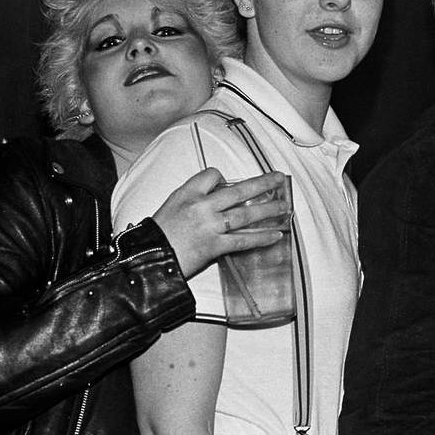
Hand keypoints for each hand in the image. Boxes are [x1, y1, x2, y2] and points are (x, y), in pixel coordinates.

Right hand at [152, 169, 288, 277]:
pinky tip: (276, 234)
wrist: (149, 259)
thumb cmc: (158, 235)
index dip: (224, 178)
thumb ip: (194, 198)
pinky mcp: (214, 246)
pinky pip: (243, 240)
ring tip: (285, 206)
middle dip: (262, 184)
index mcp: (188, 193)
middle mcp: (201, 206)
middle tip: (278, 179)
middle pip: (238, 190)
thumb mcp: (171, 205)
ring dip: (268, 210)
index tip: (231, 183)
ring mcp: (210, 226)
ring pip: (245, 214)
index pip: (213, 175)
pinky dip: (261, 238)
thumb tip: (218, 198)